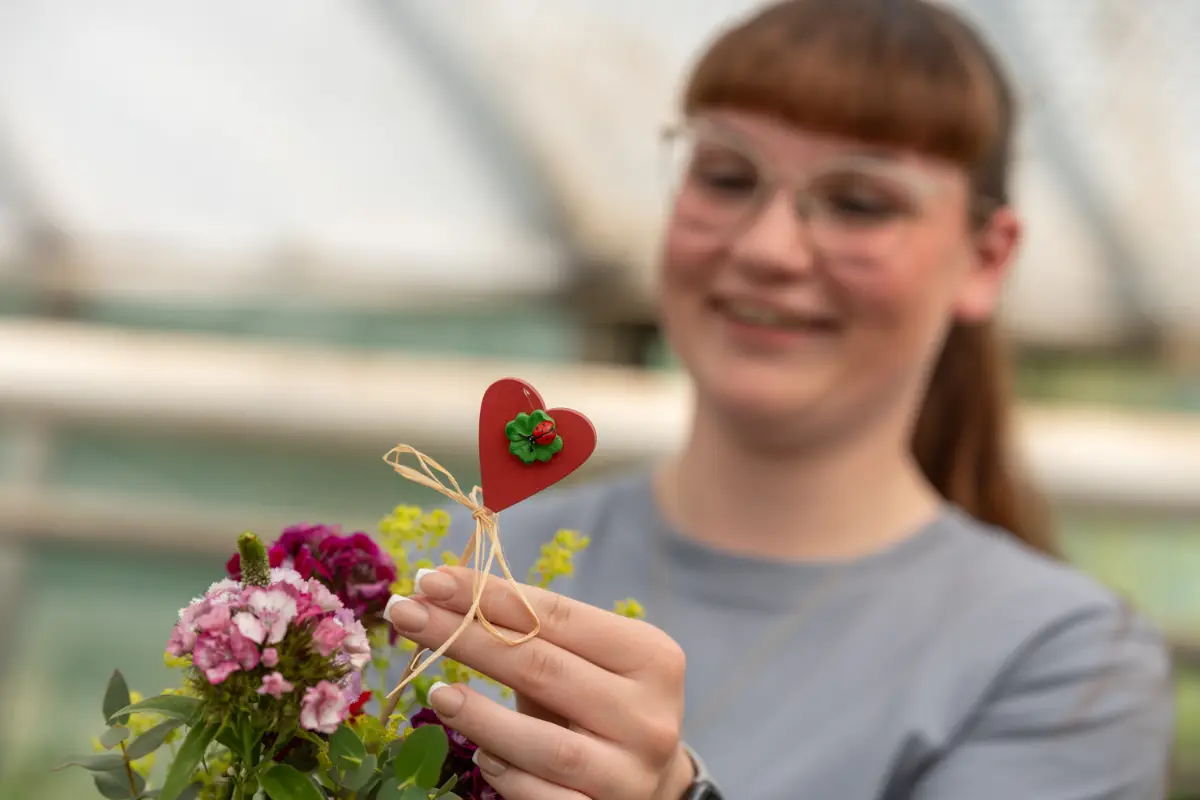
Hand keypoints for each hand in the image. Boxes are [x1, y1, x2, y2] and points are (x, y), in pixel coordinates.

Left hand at [387, 566, 695, 799]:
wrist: (652, 780)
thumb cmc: (600, 703)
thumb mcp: (583, 661)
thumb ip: (532, 632)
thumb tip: (442, 590)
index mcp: (651, 656)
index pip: (558, 616)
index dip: (489, 595)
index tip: (432, 578)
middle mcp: (649, 714)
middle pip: (543, 667)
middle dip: (465, 635)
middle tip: (405, 613)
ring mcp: (631, 773)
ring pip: (547, 744)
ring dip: (482, 717)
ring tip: (437, 694)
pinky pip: (547, 799)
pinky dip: (509, 776)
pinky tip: (481, 757)